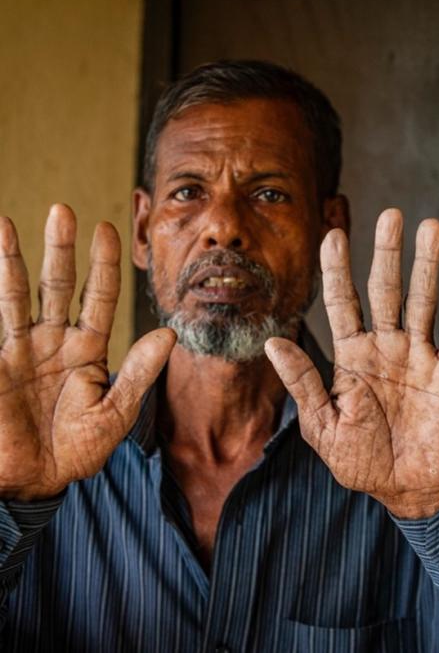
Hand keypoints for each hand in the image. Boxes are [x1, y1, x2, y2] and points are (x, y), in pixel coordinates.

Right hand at [0, 204, 175, 500]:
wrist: (36, 481)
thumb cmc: (79, 449)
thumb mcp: (117, 412)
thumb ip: (140, 372)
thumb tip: (169, 333)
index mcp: (88, 350)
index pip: (98, 297)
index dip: (103, 264)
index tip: (109, 228)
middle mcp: (54, 342)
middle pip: (58, 286)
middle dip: (60, 250)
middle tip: (63, 209)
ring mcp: (20, 351)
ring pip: (17, 296)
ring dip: (13, 261)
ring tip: (7, 224)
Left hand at [266, 208, 438, 518]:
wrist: (404, 488)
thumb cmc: (360, 458)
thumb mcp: (322, 424)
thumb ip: (303, 382)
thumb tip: (272, 343)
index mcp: (351, 355)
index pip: (342, 302)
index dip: (337, 270)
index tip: (332, 234)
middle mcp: (385, 345)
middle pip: (384, 289)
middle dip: (386, 253)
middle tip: (390, 215)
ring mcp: (418, 355)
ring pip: (422, 301)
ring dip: (427, 265)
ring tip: (431, 227)